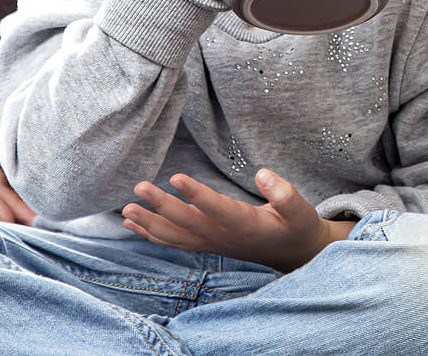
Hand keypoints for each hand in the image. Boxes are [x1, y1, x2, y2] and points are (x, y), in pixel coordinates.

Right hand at [0, 70, 35, 223]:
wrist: (50, 51)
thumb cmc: (26, 67)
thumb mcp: (11, 92)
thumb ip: (2, 124)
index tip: (7, 218)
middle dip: (7, 208)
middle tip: (33, 225)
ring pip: (4, 184)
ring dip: (19, 203)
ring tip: (43, 220)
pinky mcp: (17, 148)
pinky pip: (18, 174)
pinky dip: (28, 189)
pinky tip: (45, 203)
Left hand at [123, 169, 352, 273]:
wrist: (292, 254)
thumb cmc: (296, 227)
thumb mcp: (301, 211)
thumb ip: (284, 193)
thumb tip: (262, 173)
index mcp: (246, 225)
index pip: (217, 209)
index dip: (196, 195)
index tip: (176, 177)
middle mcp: (223, 237)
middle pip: (188, 223)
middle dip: (161, 206)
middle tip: (139, 187)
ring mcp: (212, 243)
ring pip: (175, 236)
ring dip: (149, 223)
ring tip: (127, 209)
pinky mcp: (206, 244)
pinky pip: (174, 242)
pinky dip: (151, 234)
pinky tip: (132, 224)